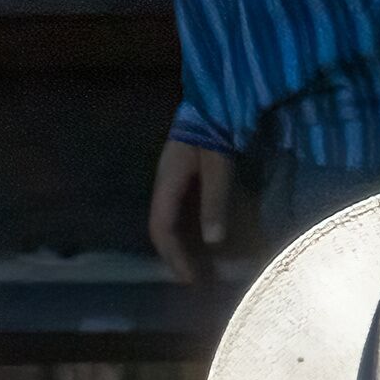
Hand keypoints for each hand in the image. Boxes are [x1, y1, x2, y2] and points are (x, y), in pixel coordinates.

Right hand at [148, 137, 235, 284]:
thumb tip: (213, 241)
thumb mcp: (217, 167)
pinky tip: (204, 241)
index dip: (174, 256)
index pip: (161, 228)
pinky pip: (180, 211)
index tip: (191, 279)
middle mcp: (164, 183)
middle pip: (162, 228)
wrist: (216, 100)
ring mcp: (172, 180)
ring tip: (199, 266)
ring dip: (182, 245)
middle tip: (194, 279)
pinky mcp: (183, 176)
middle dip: (176, 256)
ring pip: (170, 221)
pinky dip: (189, 231)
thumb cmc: (215, 130)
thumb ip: (215, 201)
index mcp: (166, 182)